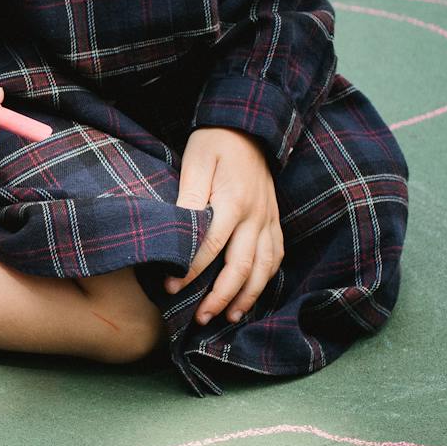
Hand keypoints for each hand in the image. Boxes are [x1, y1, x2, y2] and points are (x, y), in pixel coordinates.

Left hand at [167, 127, 283, 325]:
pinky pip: (276, 254)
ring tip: (229, 317)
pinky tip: (252, 293)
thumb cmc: (215, 143)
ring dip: (248, 295)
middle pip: (242, 266)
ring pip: (264, 267)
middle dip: (221, 296)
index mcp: (233, 202)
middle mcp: (256, 215)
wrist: (249, 127)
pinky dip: (266, 278)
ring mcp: (269, 219)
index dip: (191, 271)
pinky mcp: (274, 219)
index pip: (211, 247)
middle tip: (200, 318)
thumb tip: (178, 230)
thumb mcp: (195, 163)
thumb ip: (189, 198)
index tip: (170, 288)